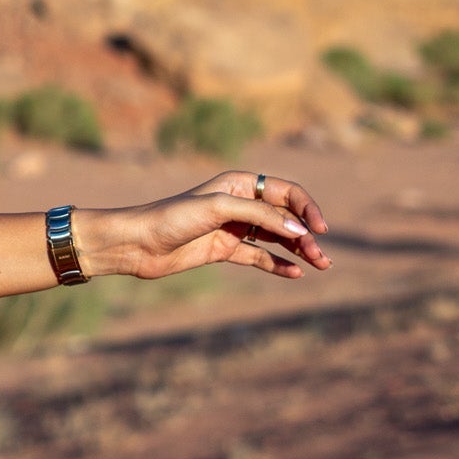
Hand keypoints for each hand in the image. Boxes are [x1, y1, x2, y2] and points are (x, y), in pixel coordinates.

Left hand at [84, 168, 330, 281]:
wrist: (137, 244)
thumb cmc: (172, 218)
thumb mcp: (218, 210)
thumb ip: (259, 216)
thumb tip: (298, 229)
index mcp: (239, 183)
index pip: (286, 192)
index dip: (306, 208)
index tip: (319, 230)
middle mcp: (240, 203)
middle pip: (285, 216)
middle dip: (306, 234)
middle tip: (321, 257)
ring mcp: (233, 227)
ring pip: (276, 237)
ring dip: (298, 250)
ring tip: (320, 265)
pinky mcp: (225, 250)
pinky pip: (259, 256)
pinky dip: (278, 264)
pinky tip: (295, 274)